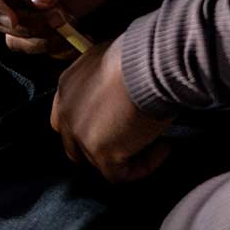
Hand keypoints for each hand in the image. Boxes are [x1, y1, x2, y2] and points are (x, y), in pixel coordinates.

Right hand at [0, 0, 128, 55]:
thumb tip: (39, 3)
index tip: (11, 20)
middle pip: (0, 18)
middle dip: (24, 27)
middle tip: (58, 18)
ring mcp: (39, 4)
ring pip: (20, 38)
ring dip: (41, 41)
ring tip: (71, 25)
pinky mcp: (59, 18)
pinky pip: (47, 44)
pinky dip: (61, 49)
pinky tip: (82, 37)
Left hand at [51, 38, 173, 182]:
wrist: (144, 63)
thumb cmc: (135, 54)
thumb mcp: (108, 58)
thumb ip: (103, 79)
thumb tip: (120, 89)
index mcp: (66, 87)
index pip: (65, 118)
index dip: (87, 126)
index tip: (115, 124)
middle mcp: (66, 112)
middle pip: (74, 147)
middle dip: (100, 148)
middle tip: (131, 140)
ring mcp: (80, 135)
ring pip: (97, 163)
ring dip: (126, 156)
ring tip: (155, 141)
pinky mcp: (100, 153)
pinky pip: (119, 175)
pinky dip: (143, 166)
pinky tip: (164, 147)